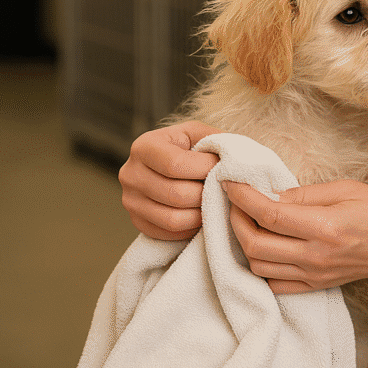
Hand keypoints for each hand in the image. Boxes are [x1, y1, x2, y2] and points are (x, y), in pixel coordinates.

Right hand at [118, 121, 220, 239]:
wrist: (166, 164)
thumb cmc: (188, 147)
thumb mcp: (198, 133)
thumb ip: (215, 139)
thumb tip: (236, 156)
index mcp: (144, 146)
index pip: (176, 164)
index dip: (206, 168)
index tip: (222, 167)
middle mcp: (130, 174)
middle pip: (176, 195)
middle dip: (206, 194)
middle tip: (222, 189)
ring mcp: (131, 201)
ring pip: (173, 219)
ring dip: (201, 214)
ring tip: (214, 202)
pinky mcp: (137, 221)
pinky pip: (168, 233)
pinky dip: (190, 228)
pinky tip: (201, 214)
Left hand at [225, 179, 367, 293]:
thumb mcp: (346, 188)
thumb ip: (306, 192)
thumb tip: (271, 193)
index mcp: (325, 227)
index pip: (270, 214)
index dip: (243, 198)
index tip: (230, 182)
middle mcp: (315, 255)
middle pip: (255, 244)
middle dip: (235, 221)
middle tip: (234, 202)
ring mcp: (314, 274)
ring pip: (259, 266)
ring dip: (244, 243)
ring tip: (246, 221)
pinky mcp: (315, 285)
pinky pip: (274, 284)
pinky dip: (260, 267)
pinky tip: (263, 247)